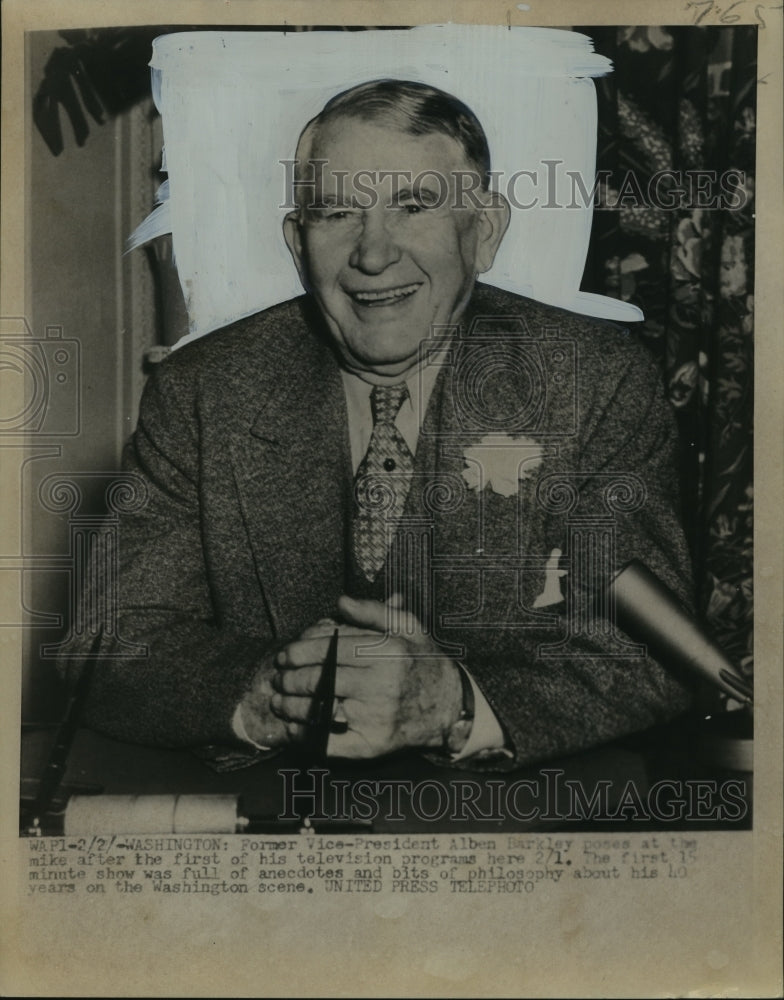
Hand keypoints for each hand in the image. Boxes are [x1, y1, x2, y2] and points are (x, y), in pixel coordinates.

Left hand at [271, 595, 463, 757]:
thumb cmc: (424, 662)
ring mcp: (376, 716)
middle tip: (277, 679)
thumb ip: (373, 611)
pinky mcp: (372, 744)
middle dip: (290, 679)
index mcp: (388, 652)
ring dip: (291, 706)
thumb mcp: (409, 627)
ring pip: (320, 709)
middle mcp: (382, 684)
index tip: (284, 655)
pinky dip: (305, 737)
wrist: (452, 706)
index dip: (300, 651)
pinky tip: (292, 729)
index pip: (331, 648)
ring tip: (279, 701)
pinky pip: (329, 742)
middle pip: (320, 679)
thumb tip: (340, 601)